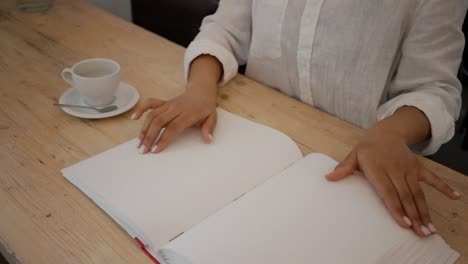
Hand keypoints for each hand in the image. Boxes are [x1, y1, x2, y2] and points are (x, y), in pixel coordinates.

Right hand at [131, 84, 216, 152]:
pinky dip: (141, 109)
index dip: (163, 138)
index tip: (155, 149)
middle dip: (149, 137)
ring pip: (152, 115)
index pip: (173, 126)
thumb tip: (208, 139)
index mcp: (188, 113)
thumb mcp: (212, 118)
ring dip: (144, 129)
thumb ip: (209, 128)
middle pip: (159, 121)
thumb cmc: (205, 108)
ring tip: (139, 143)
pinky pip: (150, 103)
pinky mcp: (163, 102)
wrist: (201, 92)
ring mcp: (168, 104)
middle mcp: (176, 108)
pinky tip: (134, 118)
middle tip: (143, 150)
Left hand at [326, 129, 459, 236]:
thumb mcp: (353, 155)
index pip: (388, 192)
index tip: (405, 224)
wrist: (386, 131)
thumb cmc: (367, 148)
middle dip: (414, 216)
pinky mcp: (418, 167)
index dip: (397, 208)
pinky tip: (455, 197)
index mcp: (378, 169)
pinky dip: (444, 187)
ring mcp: (409, 168)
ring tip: (430, 228)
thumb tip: (327, 178)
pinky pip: (432, 178)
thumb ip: (343, 168)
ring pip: (418, 192)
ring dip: (425, 210)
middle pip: (405, 196)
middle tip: (421, 233)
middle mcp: (395, 169)